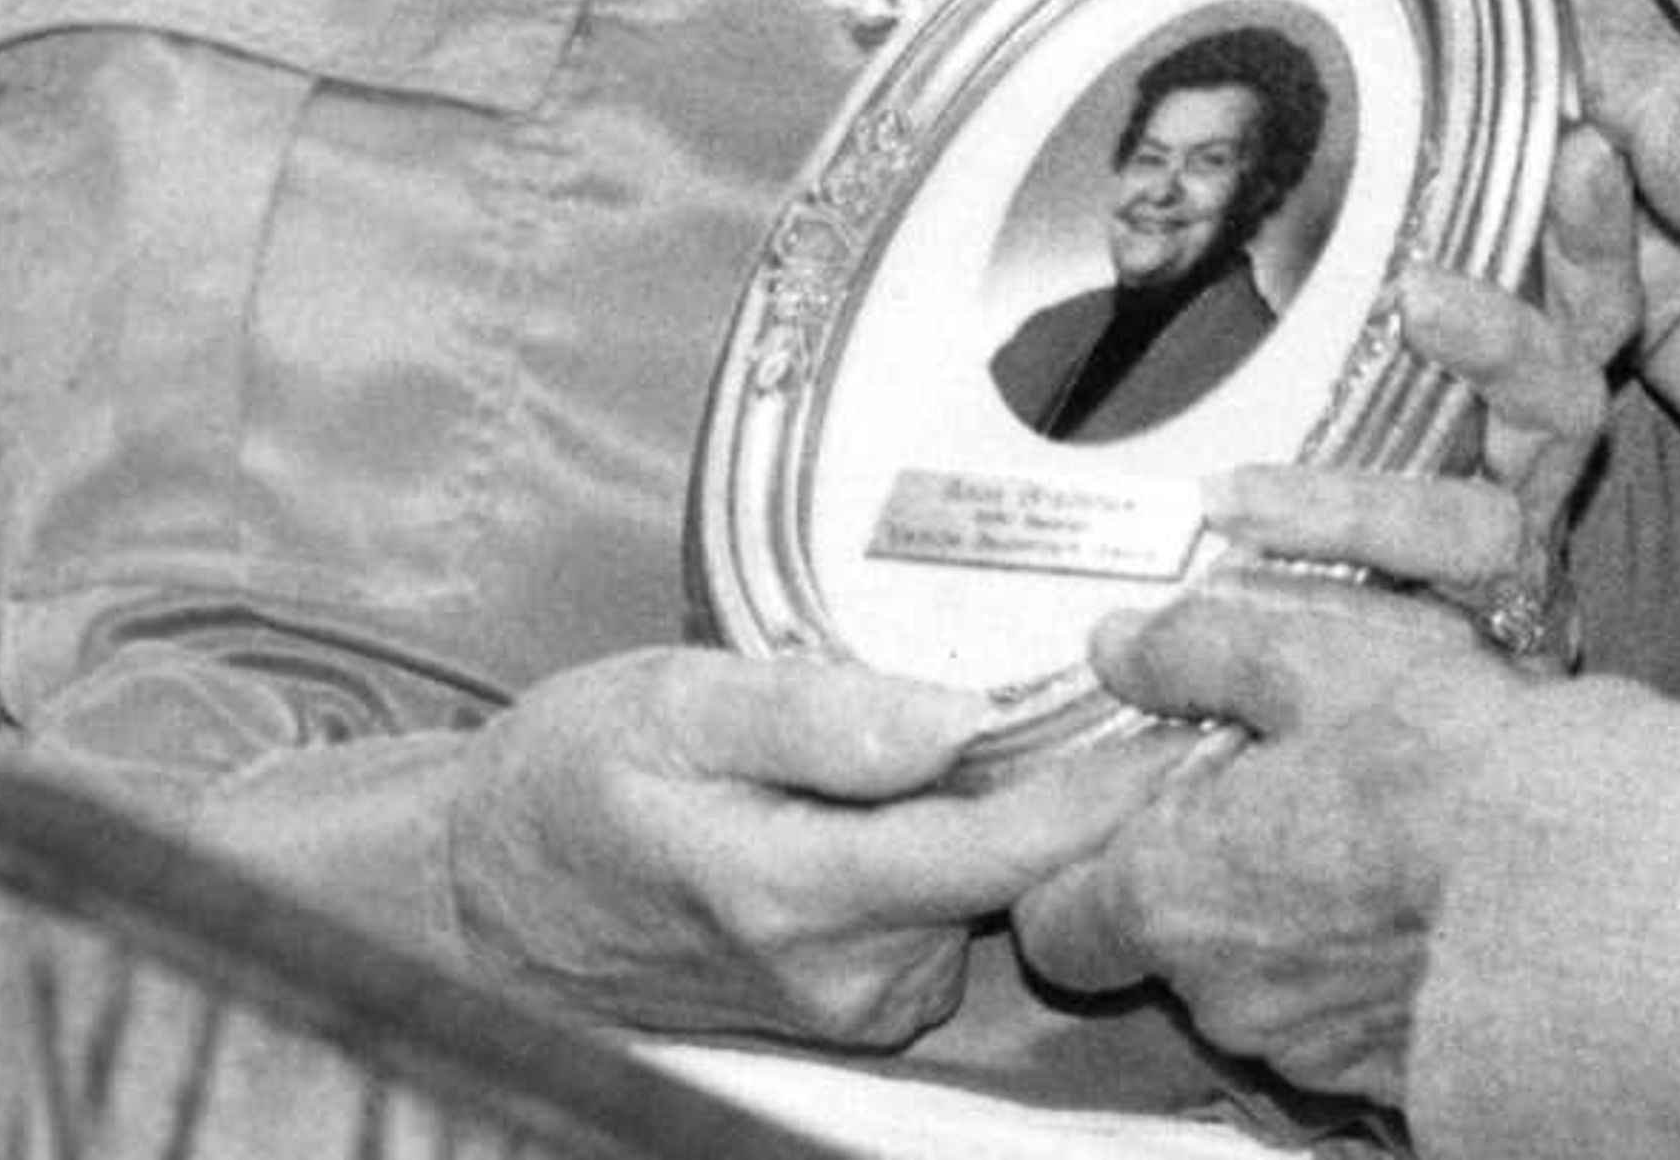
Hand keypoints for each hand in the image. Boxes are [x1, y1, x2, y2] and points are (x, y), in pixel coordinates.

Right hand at [443, 646, 1176, 1046]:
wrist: (480, 898)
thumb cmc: (574, 774)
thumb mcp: (677, 704)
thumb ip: (821, 718)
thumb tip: (960, 719)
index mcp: (802, 891)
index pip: (1006, 852)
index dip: (1110, 788)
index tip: (1198, 718)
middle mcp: (845, 975)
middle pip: (1018, 873)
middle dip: (1087, 781)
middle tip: (1152, 675)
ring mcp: (853, 1003)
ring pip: (990, 894)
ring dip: (1023, 811)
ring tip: (1047, 709)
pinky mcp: (852, 1003)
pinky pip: (950, 914)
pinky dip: (969, 846)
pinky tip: (948, 781)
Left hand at [1016, 577, 1520, 1103]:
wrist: (1598, 894)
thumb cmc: (1444, 761)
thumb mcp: (1316, 656)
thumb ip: (1197, 649)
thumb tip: (1115, 645)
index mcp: (1171, 894)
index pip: (1054, 923)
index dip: (1079, 867)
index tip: (1134, 811)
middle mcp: (1222, 994)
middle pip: (1167, 947)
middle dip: (1207, 879)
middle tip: (1281, 793)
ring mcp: (1309, 1050)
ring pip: (1260, 982)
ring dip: (1292, 918)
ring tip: (1372, 835)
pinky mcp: (1392, 1080)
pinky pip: (1345, 1016)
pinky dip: (1365, 964)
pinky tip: (1425, 899)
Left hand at [1206, 127, 1640, 659]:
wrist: (1445, 681)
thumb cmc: (1415, 471)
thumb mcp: (1418, 363)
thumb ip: (1417, 280)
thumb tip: (1445, 171)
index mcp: (1543, 383)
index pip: (1592, 292)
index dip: (1595, 230)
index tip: (1582, 150)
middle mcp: (1542, 468)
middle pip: (1561, 394)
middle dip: (1501, 338)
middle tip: (1420, 293)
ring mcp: (1507, 562)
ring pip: (1470, 532)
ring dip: (1352, 508)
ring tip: (1230, 496)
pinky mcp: (1463, 656)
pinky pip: (1403, 642)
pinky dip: (1317, 622)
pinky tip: (1220, 608)